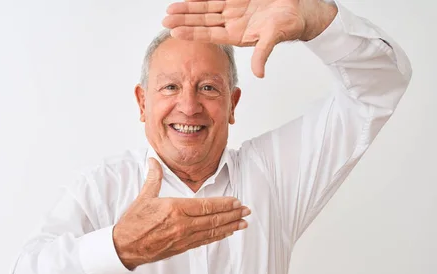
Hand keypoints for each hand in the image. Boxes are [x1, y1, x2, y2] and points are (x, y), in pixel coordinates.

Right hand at [112, 158, 250, 269]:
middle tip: (246, 211)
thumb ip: (154, 177)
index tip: (236, 202)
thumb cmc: (133, 222)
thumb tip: (154, 160)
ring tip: (242, 223)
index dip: (224, 204)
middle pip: (213, 219)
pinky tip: (226, 234)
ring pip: (211, 231)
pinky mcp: (181, 247)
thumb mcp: (144, 196)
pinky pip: (204, 241)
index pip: (206, 205)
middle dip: (232, 215)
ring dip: (229, 227)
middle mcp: (182, 224)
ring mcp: (183, 238)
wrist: (125, 246)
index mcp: (174, 208)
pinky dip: (217, 237)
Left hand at [162, 0, 337, 77]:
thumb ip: (263, 54)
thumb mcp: (274, 37)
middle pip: (203, 21)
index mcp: (237, 34)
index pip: (209, 33)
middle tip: (164, 19)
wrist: (300, 11)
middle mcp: (232, 23)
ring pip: (206, 8)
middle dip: (184, 20)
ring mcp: (234, 10)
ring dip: (189, 9)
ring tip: (170, 8)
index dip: (192, 32)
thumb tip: (259, 74)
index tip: (175, 31)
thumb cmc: (289, 24)